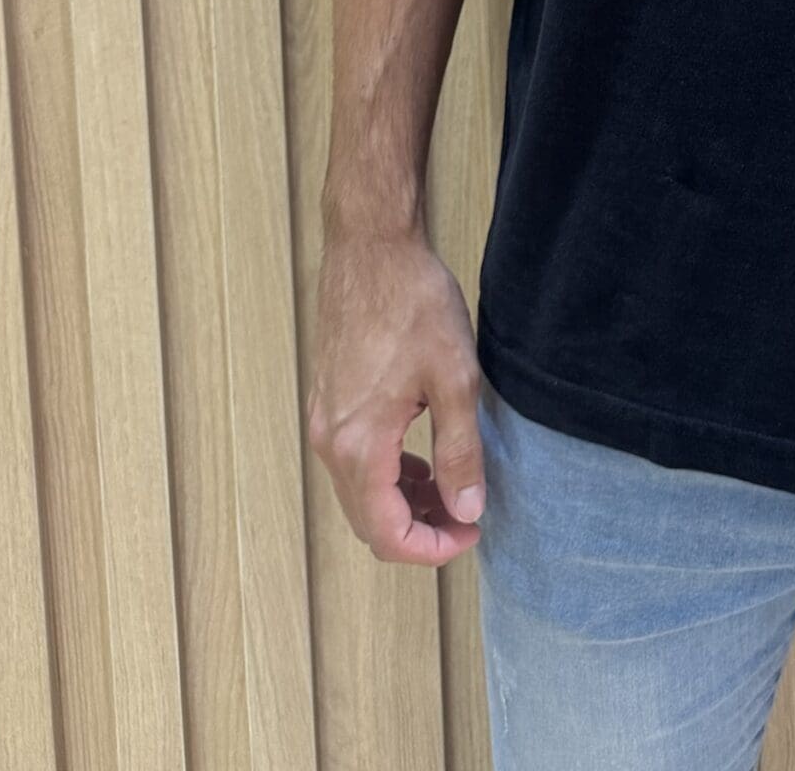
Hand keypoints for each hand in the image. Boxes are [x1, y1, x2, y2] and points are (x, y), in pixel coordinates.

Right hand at [307, 225, 487, 566]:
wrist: (372, 247)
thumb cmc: (412, 302)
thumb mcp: (454, 378)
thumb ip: (460, 452)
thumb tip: (467, 510)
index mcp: (360, 445)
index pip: (387, 534)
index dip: (432, 548)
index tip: (471, 534)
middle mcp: (330, 442)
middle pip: (368, 522)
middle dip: (419, 531)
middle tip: (466, 517)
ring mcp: (324, 421)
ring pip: (359, 493)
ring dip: (402, 503)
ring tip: (450, 489)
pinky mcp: (327, 401)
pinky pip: (353, 461)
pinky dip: (386, 474)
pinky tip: (421, 456)